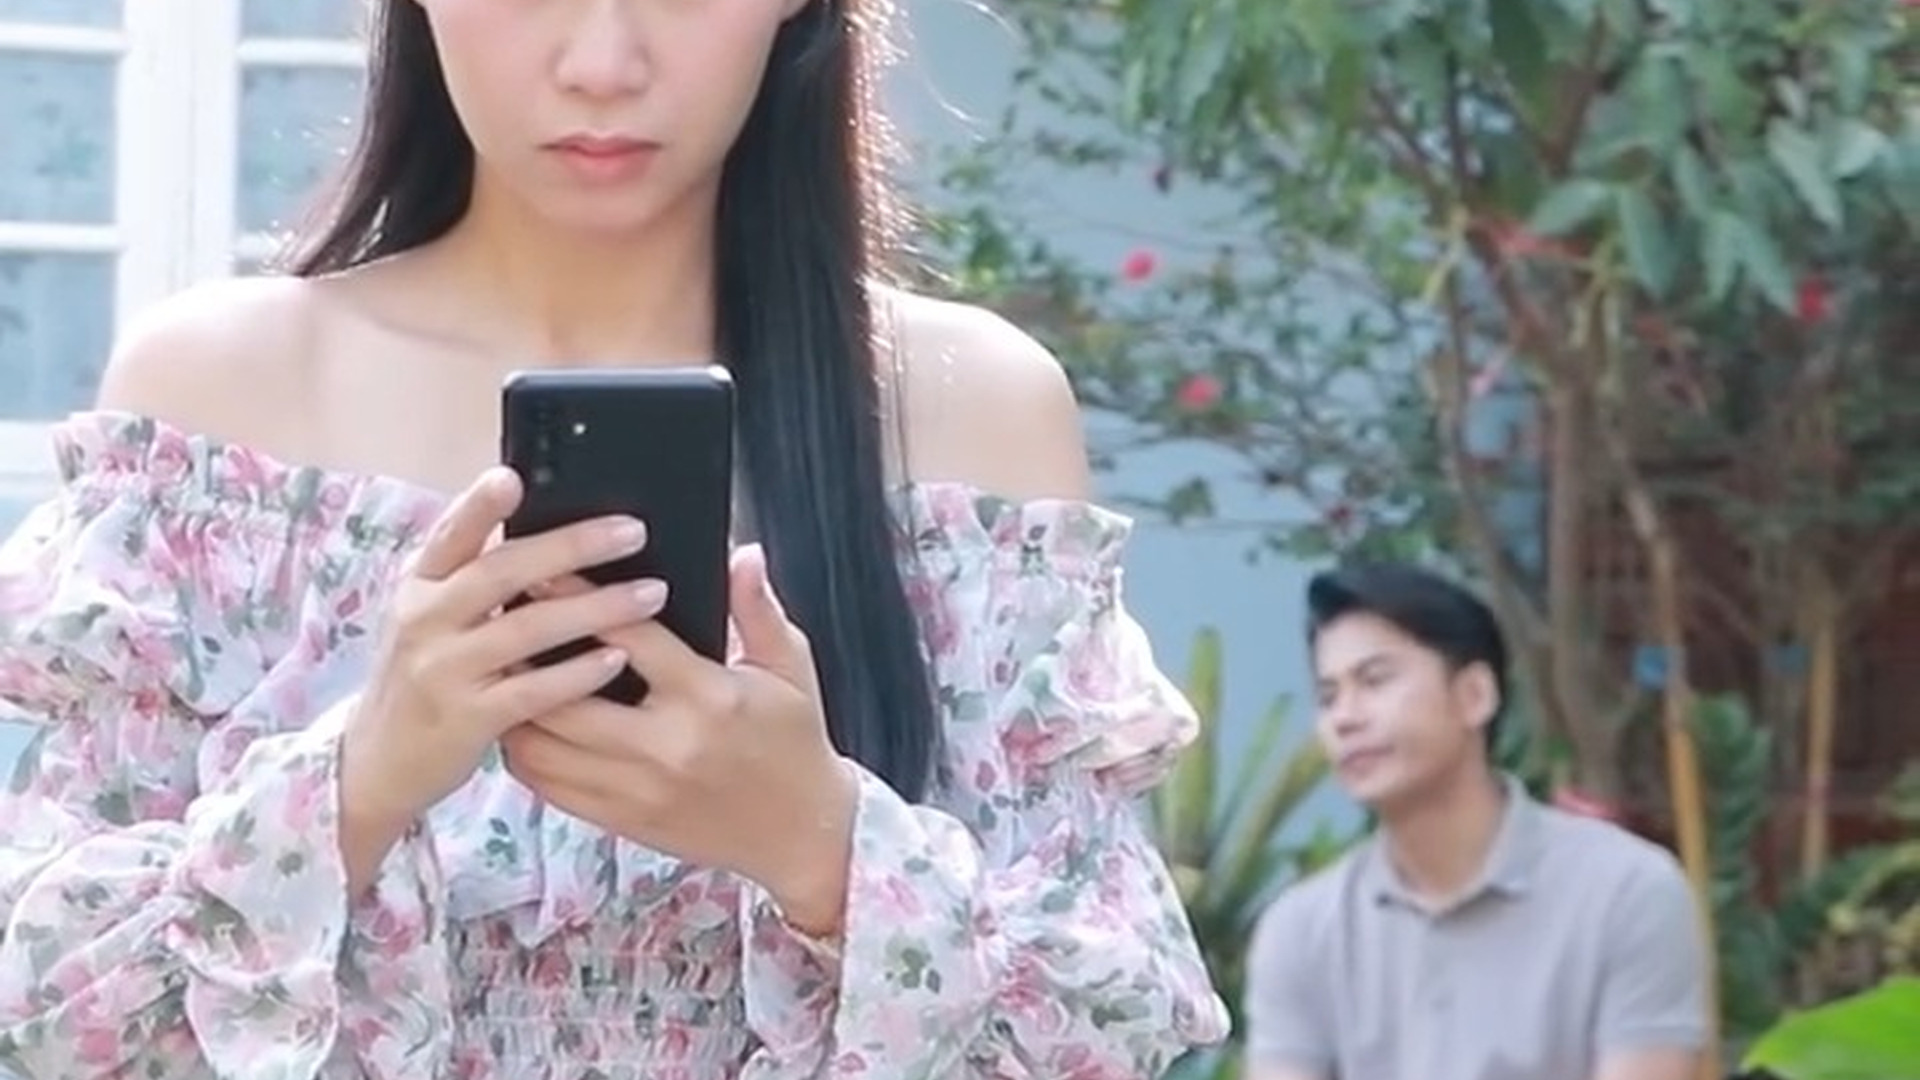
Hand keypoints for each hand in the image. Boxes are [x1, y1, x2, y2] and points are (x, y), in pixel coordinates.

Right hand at [338, 467, 667, 890]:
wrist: (377, 761)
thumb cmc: (425, 675)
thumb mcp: (431, 619)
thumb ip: (472, 580)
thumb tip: (549, 532)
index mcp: (419, 585)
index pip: (450, 535)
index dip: (478, 505)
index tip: (512, 475)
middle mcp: (424, 620)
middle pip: (502, 572)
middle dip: (573, 547)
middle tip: (633, 531)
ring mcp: (443, 670)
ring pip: (528, 628)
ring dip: (596, 607)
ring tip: (651, 593)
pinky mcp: (466, 718)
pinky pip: (532, 690)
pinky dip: (577, 673)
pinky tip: (618, 658)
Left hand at [500, 543, 858, 935]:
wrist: (801, 832)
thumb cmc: (795, 740)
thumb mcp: (791, 667)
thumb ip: (758, 609)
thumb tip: (740, 553)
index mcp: (707, 697)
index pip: (628, 637)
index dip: (580, 597)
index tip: (544, 568)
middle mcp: (664, 745)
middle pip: (564, 696)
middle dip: (525, 654)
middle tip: (500, 619)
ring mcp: (637, 789)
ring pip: (543, 746)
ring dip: (513, 705)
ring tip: (499, 667)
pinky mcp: (622, 820)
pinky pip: (549, 786)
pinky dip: (523, 751)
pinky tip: (518, 721)